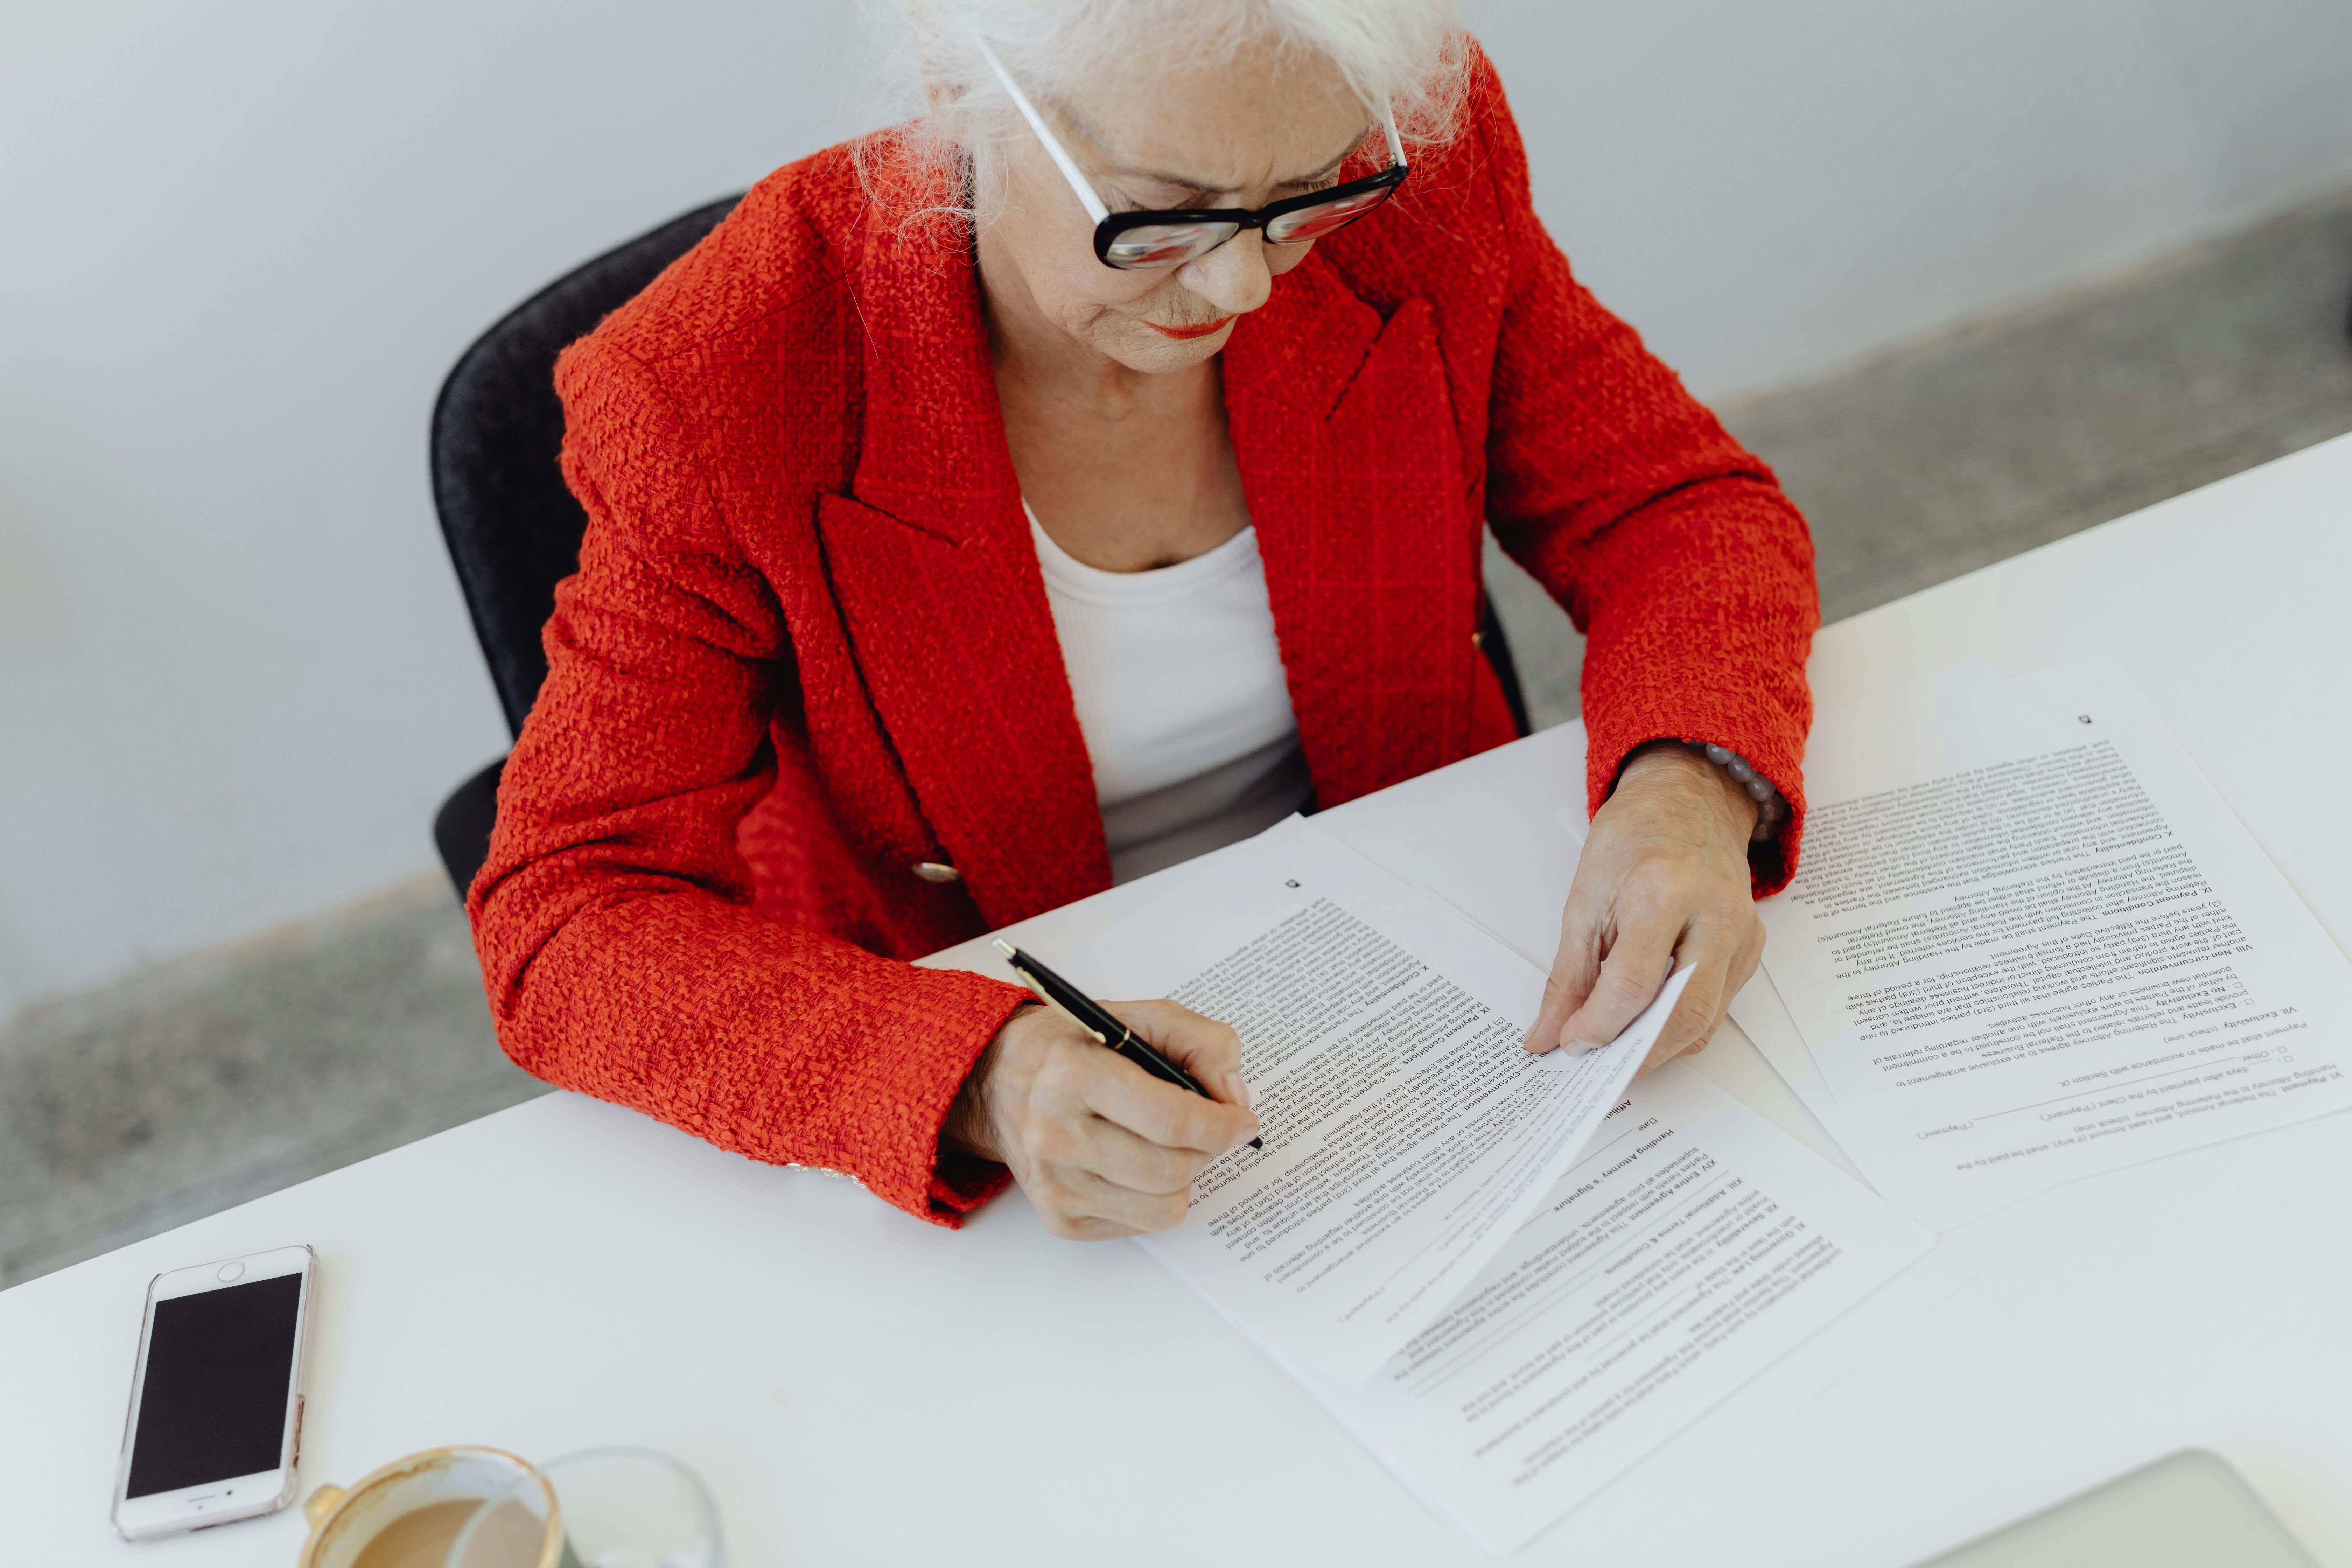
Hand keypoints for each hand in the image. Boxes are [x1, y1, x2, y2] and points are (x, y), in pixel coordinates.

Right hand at [946, 999, 1261, 1239]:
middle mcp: (1056, 1134)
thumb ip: (1202, 1043)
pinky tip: (1135, 1164)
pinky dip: (1154, 1198)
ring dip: (1183, 1177)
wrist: (997, 1080)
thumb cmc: (1073, 1047)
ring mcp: (1054, 1184)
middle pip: (1172, 1169)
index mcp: (1074, 1074)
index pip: (1170, 1119)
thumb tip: (1235, 1099)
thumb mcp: (1139, 1018)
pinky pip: (1140, 1226)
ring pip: (1163, 1207)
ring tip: (1166, 1144)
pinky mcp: (1058, 1219)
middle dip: (1205, 1150)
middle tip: (1204, 1129)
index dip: (1222, 1125)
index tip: (1243, 1121)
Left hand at [1523, 741, 1765, 1073]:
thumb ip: (1568, 976)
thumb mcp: (1583, 900)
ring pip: (1705, 1020)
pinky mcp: (1752, 948)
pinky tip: (1649, 1024)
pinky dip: (1680, 1027)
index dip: (1597, 1026)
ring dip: (1657, 1049)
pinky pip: (1717, 1008)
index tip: (1570, 1042)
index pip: (1634, 985)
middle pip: (1681, 1014)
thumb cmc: (1634, 840)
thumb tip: (1549, 1034)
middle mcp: (1715, 915)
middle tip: (1596, 1067)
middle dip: (1634, 1055)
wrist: (1688, 802)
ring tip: (1616, 1053)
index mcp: (1664, 892)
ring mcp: (1741, 933)